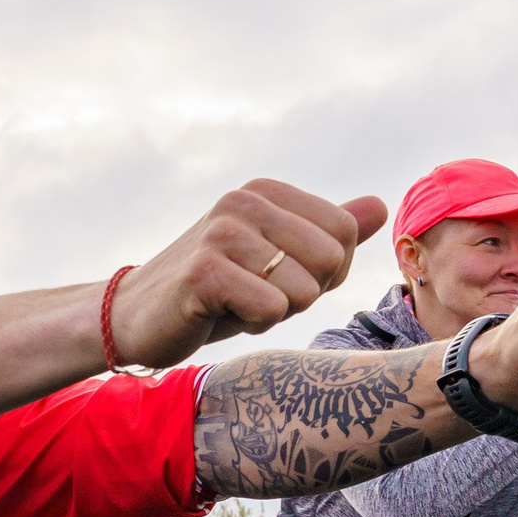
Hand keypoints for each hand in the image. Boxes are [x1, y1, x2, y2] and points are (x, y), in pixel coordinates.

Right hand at [107, 182, 387, 368]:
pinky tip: (219, 314)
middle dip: (303, 293)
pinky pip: (271, 309)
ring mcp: (222, 232)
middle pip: (330, 260)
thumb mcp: (278, 258)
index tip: (279, 279)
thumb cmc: (215, 291)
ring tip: (234, 304)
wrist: (137, 317)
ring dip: (275, 312)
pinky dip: (253, 325)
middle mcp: (244, 201)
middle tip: (255, 294)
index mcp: (265, 191)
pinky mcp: (204, 271)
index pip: (344, 233)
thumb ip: (327, 231)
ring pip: (304, 290)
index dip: (325, 272)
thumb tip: (380, 205)